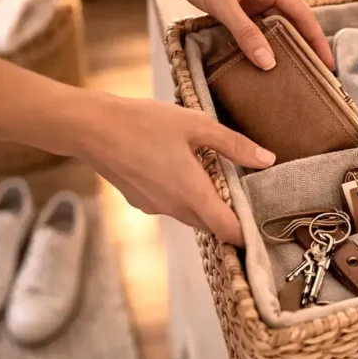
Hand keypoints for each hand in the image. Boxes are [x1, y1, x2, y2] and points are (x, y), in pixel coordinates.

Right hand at [72, 95, 273, 244]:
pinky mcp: (139, 201)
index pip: (227, 229)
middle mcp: (173, 207)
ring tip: (214, 175)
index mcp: (191, 192)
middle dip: (227, 217)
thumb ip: (233, 144)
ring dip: (204, 203)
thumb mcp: (195, 125)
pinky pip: (170, 205)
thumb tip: (267, 160)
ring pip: (190, 214)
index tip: (261, 231)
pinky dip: (182, 195)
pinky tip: (179, 168)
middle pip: (210, 224)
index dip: (246, 235)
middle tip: (244, 196)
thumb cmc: (143, 123)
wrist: (90, 128)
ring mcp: (154, 207)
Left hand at [153, 0, 333, 69]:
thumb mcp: (220, 2)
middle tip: (310, 76)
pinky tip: (255, 60)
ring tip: (285, 74)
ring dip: (276, 46)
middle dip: (300, 46)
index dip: (316, 40)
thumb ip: (245, 32)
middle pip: (289, 21)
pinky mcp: (231, 1)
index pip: (302, 14)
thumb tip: (268, 62)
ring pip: (269, 25)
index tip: (326, 65)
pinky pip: (250, 25)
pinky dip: (255, 41)